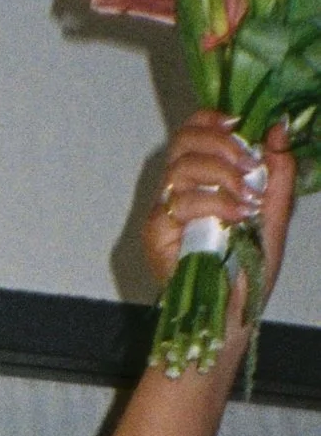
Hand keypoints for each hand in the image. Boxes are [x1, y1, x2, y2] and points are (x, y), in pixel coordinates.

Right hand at [144, 111, 295, 318]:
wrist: (232, 316)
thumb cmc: (248, 273)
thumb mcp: (274, 214)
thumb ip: (278, 172)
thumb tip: (279, 127)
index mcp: (206, 180)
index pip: (194, 131)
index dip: (211, 119)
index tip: (238, 124)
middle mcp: (182, 190)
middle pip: (183, 140)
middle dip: (220, 144)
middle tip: (248, 164)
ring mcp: (166, 211)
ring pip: (182, 166)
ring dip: (222, 174)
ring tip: (246, 199)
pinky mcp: (157, 233)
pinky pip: (179, 201)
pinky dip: (214, 202)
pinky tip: (235, 216)